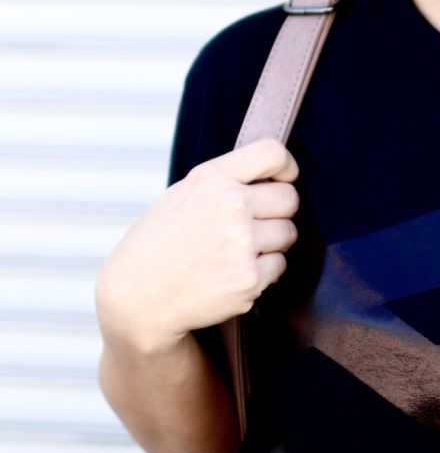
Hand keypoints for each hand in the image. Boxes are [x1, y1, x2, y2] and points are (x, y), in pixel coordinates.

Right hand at [96, 138, 299, 353]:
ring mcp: (242, 244)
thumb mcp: (183, 193)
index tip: (285, 177)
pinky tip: (234, 272)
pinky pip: (279, 265)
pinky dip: (264, 271)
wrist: (137, 298)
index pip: (272, 154)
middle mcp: (231, 206)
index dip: (286, 166)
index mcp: (213, 179)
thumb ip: (226, 179)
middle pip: (290, 198)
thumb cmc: (158, 243)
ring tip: (238, 251)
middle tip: (256, 223)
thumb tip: (269, 174)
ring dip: (272, 242)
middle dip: (279, 211)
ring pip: (288, 233)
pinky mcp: (249, 279)